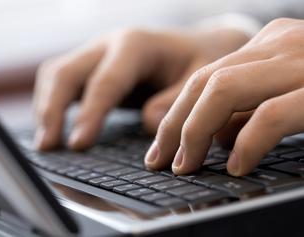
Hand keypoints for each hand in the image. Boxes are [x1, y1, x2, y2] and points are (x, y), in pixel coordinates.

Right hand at [34, 27, 248, 150]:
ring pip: (56, 74)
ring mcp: (98, 54)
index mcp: (136, 45)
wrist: (196, 46)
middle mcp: (110, 45)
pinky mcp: (95, 66)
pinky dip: (52, 102)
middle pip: (66, 73)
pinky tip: (54, 126)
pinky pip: (62, 80)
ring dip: (46, 107)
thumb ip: (176, 101)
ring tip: (46, 142)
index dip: (90, 113)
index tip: (78, 144)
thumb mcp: (199, 78)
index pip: (105, 81)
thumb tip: (149, 124)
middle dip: (53, 110)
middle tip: (50, 146)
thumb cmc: (199, 61)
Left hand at [145, 18, 303, 175]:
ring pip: (223, 90)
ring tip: (184, 166)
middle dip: (173, 125)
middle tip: (159, 160)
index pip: (206, 76)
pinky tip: (236, 166)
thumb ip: (250, 107)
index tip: (162, 146)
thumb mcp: (285, 90)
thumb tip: (219, 138)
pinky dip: (246, 144)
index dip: (176, 114)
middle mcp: (279, 44)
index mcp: (268, 44)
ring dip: (194, 133)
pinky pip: (269, 115)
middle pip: (203, 82)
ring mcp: (299, 61)